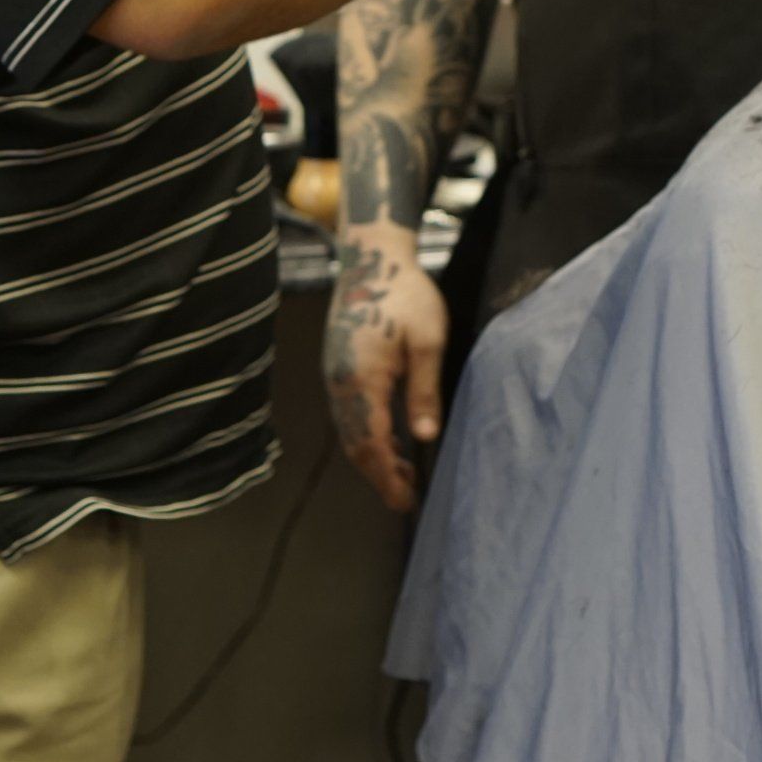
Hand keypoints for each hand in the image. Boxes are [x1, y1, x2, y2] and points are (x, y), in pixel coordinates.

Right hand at [323, 226, 447, 512]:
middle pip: (355, 445)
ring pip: (349, 431)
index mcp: (361, 379)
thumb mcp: (427, 341)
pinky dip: (365, 435)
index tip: (405, 502)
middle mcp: (339, 383)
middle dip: (378, 475)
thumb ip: (424, 389)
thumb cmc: (406, 295)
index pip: (371, 444)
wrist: (372, 259)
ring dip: (372, 457)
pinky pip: (348, 414)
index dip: (387, 477)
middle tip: (405, 499)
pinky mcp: (337, 368)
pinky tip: (388, 439)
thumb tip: (425, 436)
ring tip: (401, 475)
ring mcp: (334, 376)